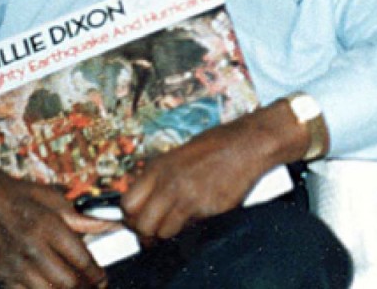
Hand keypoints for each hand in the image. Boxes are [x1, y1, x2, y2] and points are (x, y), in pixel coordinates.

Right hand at [0, 147, 109, 288]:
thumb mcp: (54, 199)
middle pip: (66, 282)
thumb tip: (112, 223)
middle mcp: (30, 248)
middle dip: (85, 287)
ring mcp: (13, 264)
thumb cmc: (22, 195)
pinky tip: (51, 287)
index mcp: (48, 227)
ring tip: (75, 287)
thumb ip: (83, 217)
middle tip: (93, 285)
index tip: (103, 279)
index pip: (80, 260)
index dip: (96, 274)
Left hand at [121, 100, 307, 239]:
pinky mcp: (208, 209)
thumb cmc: (218, 144)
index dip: (131, 216)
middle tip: (155, 231)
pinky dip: (191, 228)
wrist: (249, 143)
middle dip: (146, 232)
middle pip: (141, 224)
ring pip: (163, 232)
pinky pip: (190, 229)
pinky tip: (199, 215)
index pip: (127, 204)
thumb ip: (161, 176)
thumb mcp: (179, 154)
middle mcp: (170, 184)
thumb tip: (147, 199)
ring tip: (178, 224)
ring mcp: (189, 198)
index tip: (139, 219)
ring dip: (168, 233)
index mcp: (159, 167)